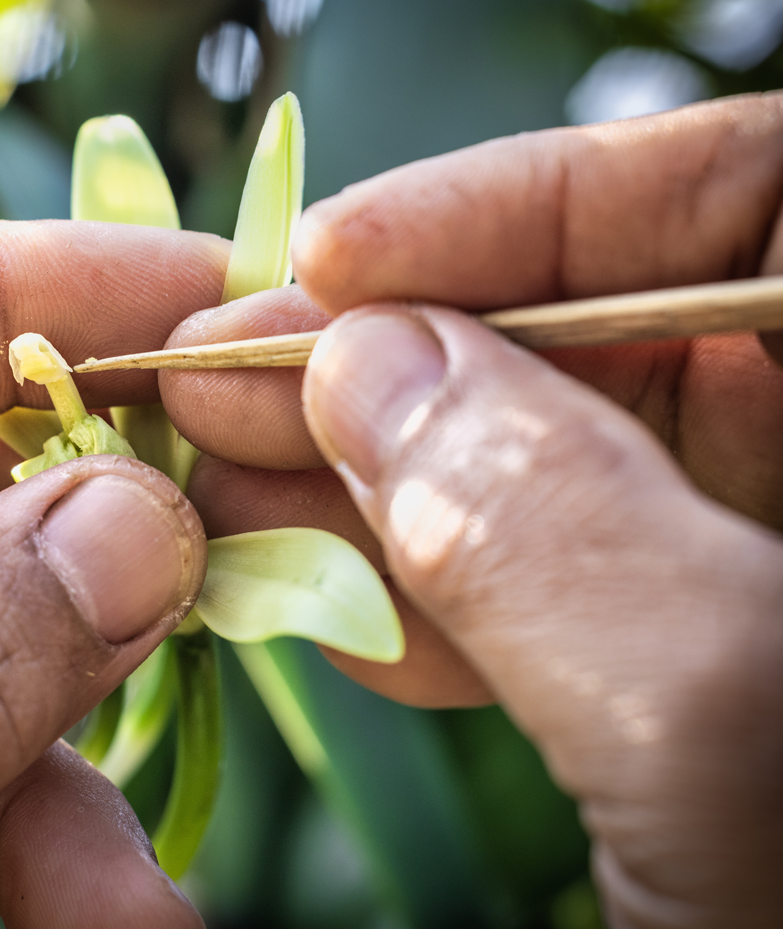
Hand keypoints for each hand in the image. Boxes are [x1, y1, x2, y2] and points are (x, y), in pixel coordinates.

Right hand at [161, 94, 782, 927]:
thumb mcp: (737, 750)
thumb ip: (562, 531)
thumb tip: (372, 366)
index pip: (772, 199)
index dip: (552, 200)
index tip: (341, 261)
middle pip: (642, 330)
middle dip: (418, 345)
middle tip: (226, 377)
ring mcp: (776, 599)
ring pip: (575, 468)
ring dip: (385, 471)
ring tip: (220, 477)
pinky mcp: (717, 696)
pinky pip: (566, 595)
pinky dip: (432, 587)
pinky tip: (313, 587)